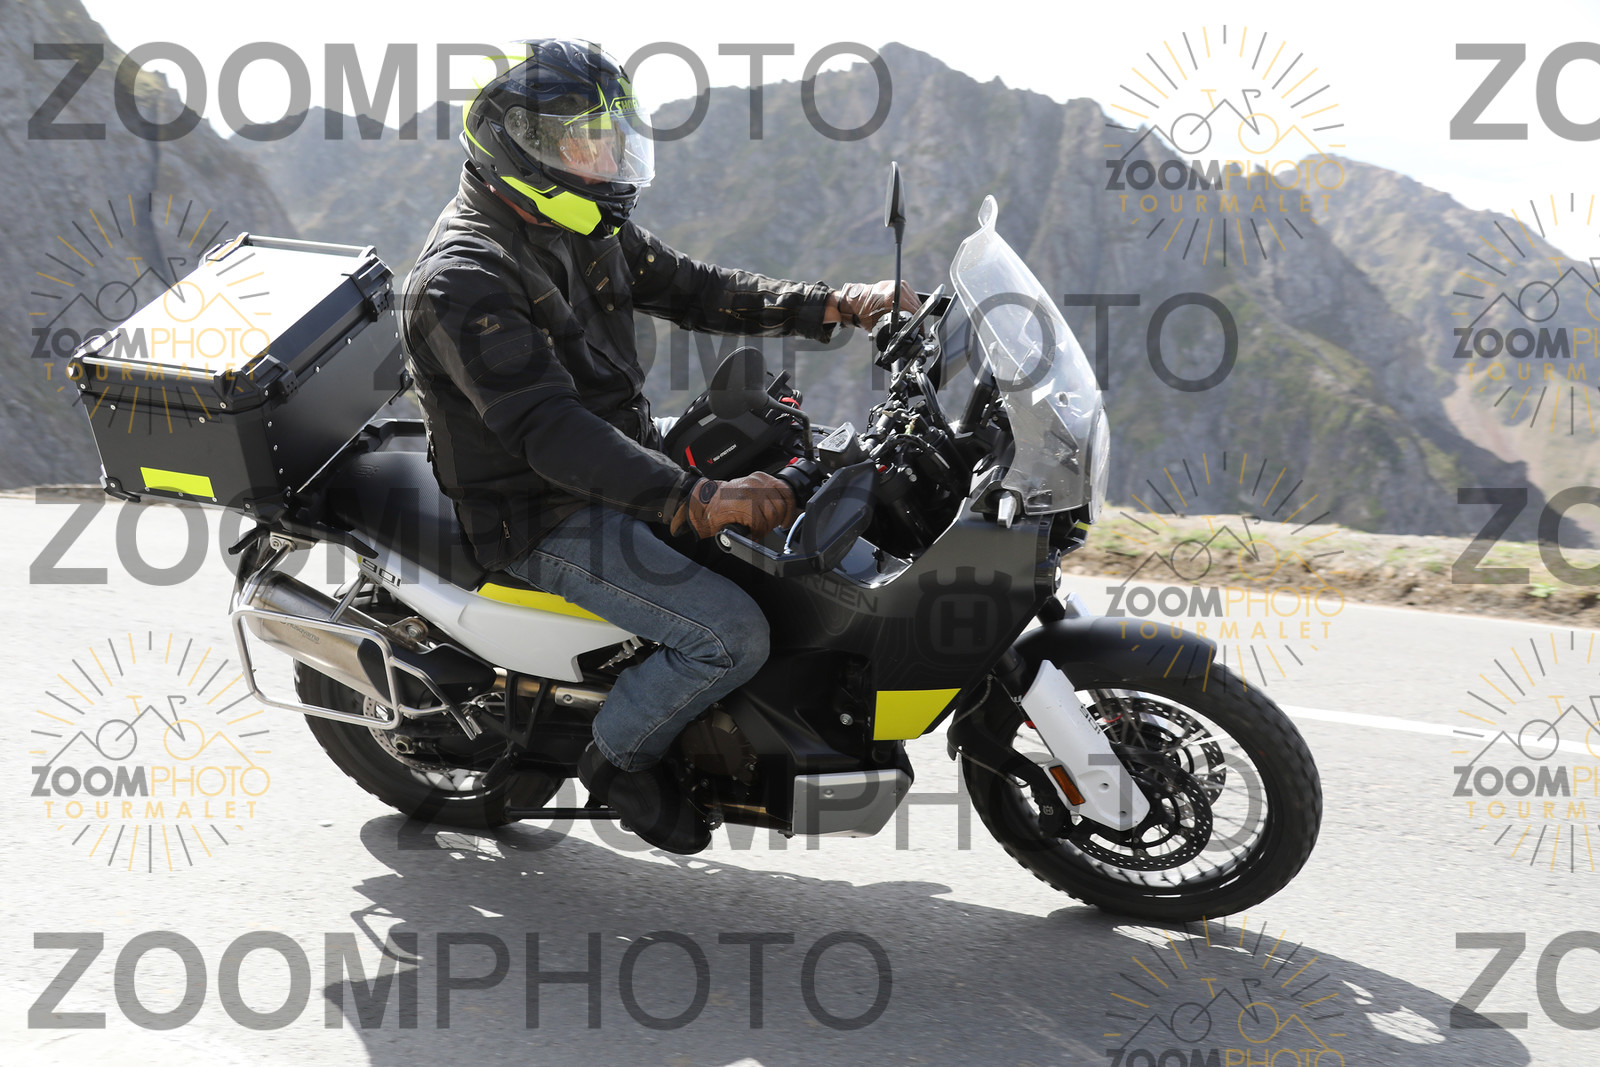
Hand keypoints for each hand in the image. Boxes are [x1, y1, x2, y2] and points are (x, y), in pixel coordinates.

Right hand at [671, 472, 796, 538]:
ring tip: (756, 529)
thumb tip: (791, 512)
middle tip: (765, 526)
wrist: (703, 504)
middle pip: (781, 506)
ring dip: (765, 527)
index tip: (787, 520)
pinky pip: (760, 523)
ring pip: (772, 516)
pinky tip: (751, 531)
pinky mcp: (744, 505)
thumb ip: (769, 500)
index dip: (790, 510)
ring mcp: (751, 493)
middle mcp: (757, 483)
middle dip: (775, 521)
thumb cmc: (725, 502)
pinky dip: (757, 532)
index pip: (787, 492)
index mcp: (761, 478)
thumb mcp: (751, 496)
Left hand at [834, 280, 920, 330]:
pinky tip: (909, 312)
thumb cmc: (863, 314)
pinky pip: (911, 296)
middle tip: (918, 328)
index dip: (918, 323)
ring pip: (915, 300)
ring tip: (913, 321)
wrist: (856, 302)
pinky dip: (911, 304)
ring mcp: (900, 284)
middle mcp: (898, 288)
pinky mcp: (901, 284)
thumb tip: (904, 336)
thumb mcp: (878, 325)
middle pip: (916, 305)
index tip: (920, 331)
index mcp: (892, 297)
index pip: (914, 311)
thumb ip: (893, 328)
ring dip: (916, 311)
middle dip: (918, 318)